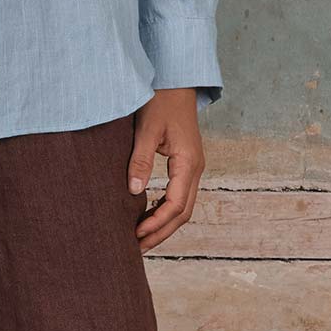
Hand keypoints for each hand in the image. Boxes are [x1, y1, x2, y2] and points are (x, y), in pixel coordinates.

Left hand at [127, 89, 203, 251]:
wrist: (175, 81)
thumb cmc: (161, 101)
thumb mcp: (146, 129)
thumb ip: (140, 160)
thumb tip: (134, 192)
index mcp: (189, 163)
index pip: (175, 205)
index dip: (155, 224)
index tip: (135, 235)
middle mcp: (196, 168)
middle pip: (182, 213)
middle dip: (161, 232)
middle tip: (136, 249)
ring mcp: (194, 167)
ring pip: (183, 206)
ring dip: (164, 224)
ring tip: (140, 238)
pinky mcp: (186, 164)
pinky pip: (180, 195)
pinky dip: (165, 210)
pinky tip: (148, 216)